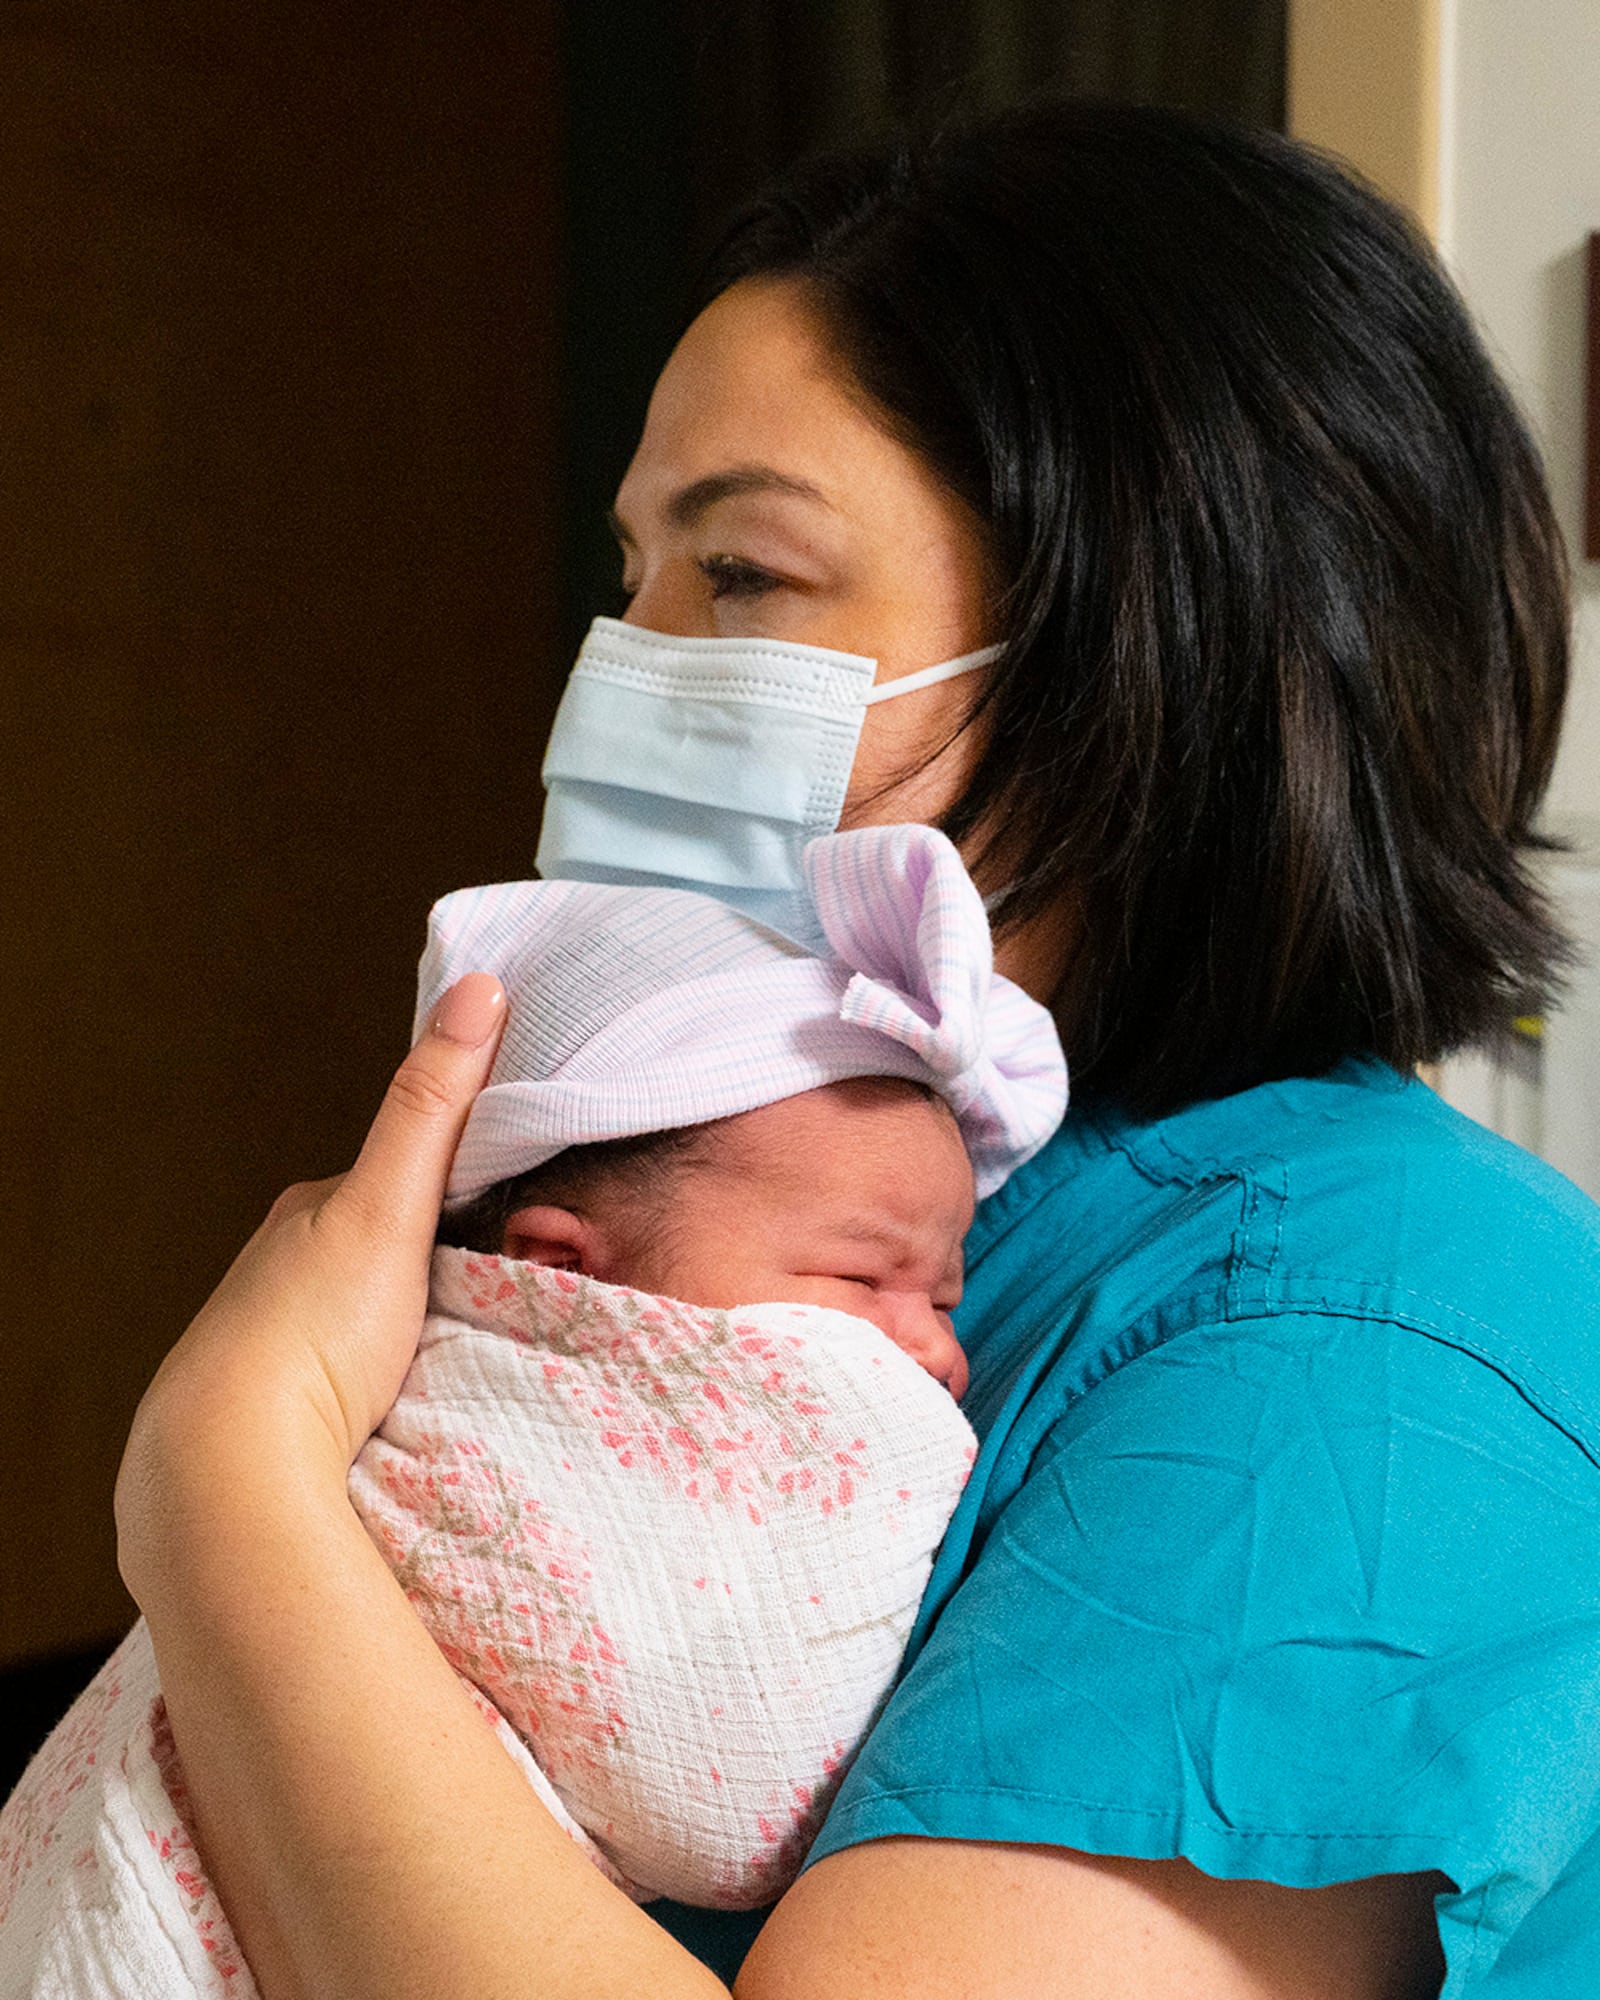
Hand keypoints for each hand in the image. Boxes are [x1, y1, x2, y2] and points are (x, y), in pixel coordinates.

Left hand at [116, 972, 505, 1592]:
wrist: (233, 1468)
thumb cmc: (310, 1328)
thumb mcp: (389, 1204)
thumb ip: (435, 1105)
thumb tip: (479, 986)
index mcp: (306, 1211)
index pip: (401, 1173)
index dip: (465, 1179)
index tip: (525, 1197)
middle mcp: (284, 1269)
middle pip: (391, 1245)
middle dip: (446, 1257)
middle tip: (519, 1278)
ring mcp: (284, 1343)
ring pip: (375, 1314)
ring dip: (424, 1323)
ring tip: (483, 1345)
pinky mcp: (292, 1412)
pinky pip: (363, 1376)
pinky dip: (399, 1375)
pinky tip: (427, 1397)